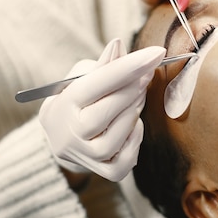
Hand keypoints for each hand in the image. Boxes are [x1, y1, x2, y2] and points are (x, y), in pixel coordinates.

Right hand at [38, 39, 165, 181]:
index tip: (156, 53)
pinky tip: (133, 125)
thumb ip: (102, 65)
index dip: (128, 67)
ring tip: (138, 96)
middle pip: (105, 113)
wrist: (61, 138)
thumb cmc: (75, 100)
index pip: (96, 84)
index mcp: (62, 105)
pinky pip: (125, 161)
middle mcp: (70, 134)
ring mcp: (85, 156)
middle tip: (147, 73)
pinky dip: (135, 141)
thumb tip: (118, 45)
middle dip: (132, 89)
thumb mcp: (79, 78)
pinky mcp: (102, 172)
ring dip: (134, 112)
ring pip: (116, 138)